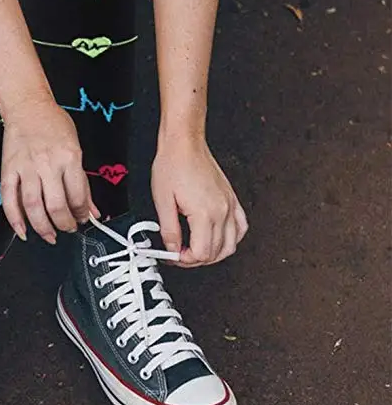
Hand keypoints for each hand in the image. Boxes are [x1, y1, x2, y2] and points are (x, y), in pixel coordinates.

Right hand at [0, 98, 99, 243]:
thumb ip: (83, 182)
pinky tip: (22, 230)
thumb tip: (92, 209)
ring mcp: (26, 167)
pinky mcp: (9, 169)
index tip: (83, 218)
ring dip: (42, 227)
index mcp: (69, 157)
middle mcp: (48, 163)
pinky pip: (9, 198)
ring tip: (50, 235)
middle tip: (68, 228)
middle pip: (56, 205)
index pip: (78, 196)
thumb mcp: (76, 148)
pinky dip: (14, 219)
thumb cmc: (53, 123)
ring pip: (33, 206)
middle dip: (65, 224)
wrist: (28, 105)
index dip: (82, 214)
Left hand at [151, 134, 247, 266]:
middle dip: (197, 258)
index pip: (202, 253)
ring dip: (215, 253)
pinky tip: (219, 238)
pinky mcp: (231, 198)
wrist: (184, 144)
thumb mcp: (162, 201)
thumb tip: (171, 248)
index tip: (174, 256)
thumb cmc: (173, 164)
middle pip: (217, 252)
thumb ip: (168, 230)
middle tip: (180, 254)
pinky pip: (240, 227)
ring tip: (196, 250)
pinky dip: (231, 238)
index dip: (185, 260)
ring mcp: (229, 205)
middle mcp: (222, 210)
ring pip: (232, 244)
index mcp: (204, 213)